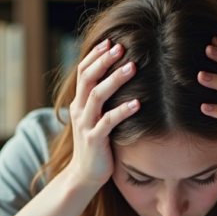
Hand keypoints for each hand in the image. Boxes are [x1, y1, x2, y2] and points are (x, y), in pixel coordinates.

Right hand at [67, 38, 138, 186]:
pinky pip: (108, 122)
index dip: (95, 55)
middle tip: (121, 47)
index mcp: (79, 102)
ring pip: (97, 96)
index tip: (110, 41)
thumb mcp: (95, 118)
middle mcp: (79, 110)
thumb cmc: (96, 144)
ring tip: (132, 67)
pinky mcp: (95, 140)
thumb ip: (102, 100)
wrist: (85, 175)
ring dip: (115, 80)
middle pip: (88, 78)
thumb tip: (121, 77)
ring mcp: (86, 125)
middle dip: (104, 60)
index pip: (82, 71)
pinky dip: (123, 111)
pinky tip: (137, 103)